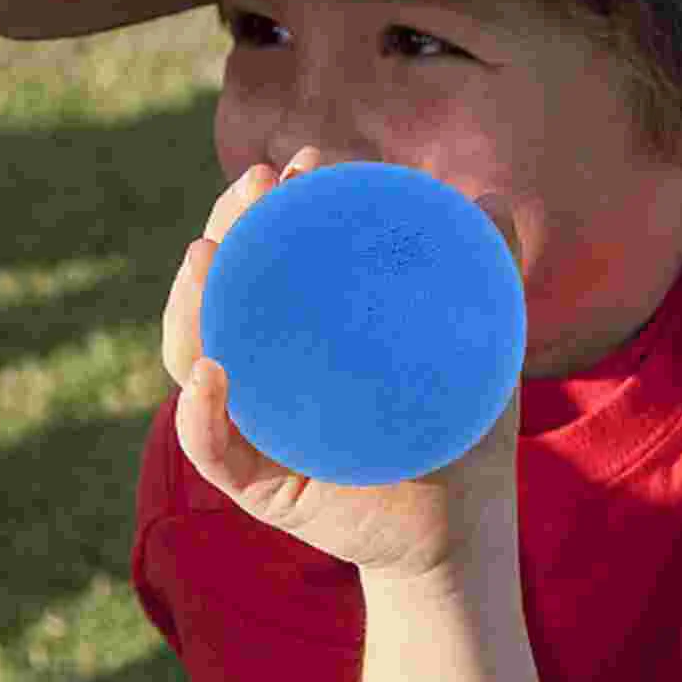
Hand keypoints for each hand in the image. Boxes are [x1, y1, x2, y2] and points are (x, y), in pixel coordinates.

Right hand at [161, 159, 525, 577]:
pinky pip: (214, 449)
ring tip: (206, 255)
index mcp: (303, 329)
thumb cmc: (462, 425)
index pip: (269, 255)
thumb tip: (493, 199)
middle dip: (226, 226)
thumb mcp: (479, 341)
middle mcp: (265, 368)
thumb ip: (487, 270)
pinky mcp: (257, 484)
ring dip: (189, 304)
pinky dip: (201, 414)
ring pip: (194, 357)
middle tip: (260, 184)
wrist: (465, 520)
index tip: (303, 161)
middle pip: (218, 291)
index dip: (270, 202)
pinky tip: (214, 374)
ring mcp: (253, 423)